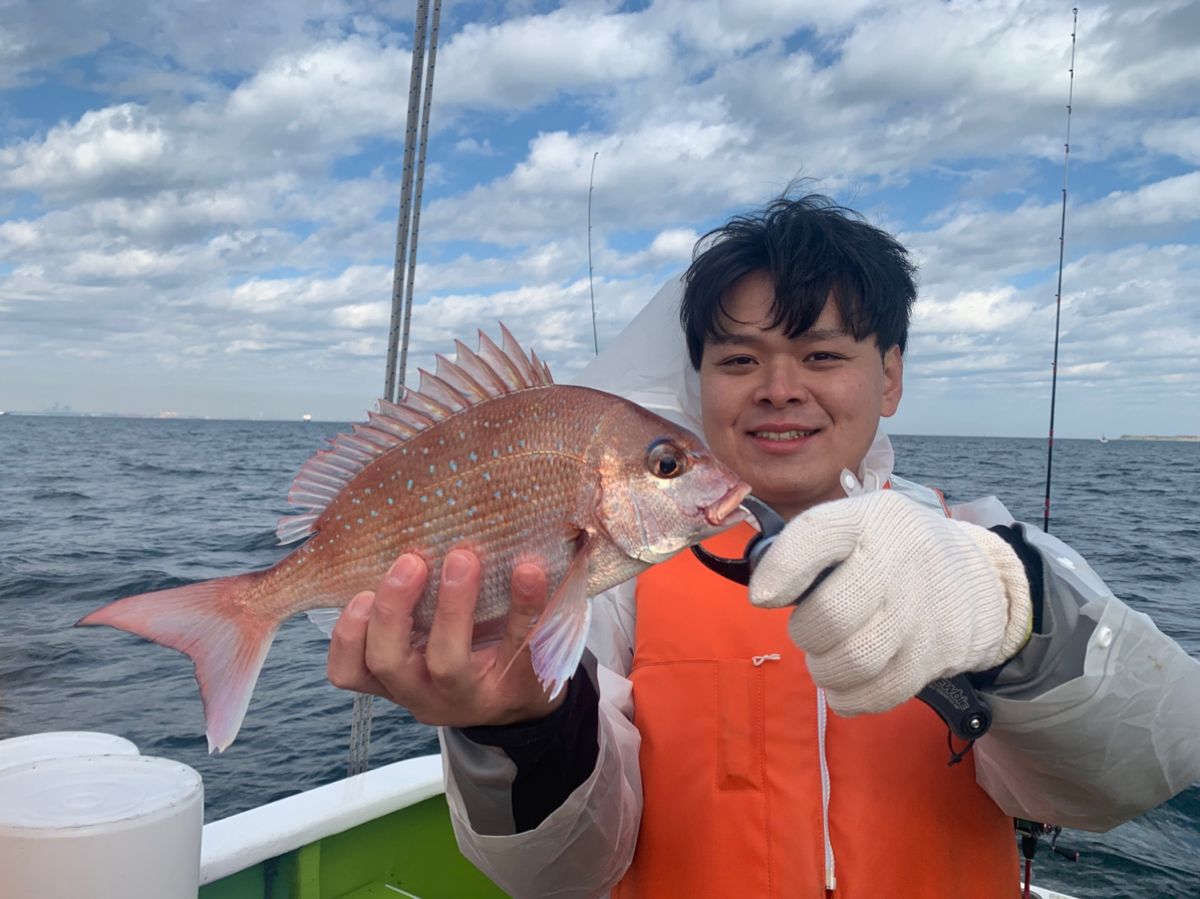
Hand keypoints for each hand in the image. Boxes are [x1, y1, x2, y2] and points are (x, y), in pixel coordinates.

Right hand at [327, 549, 565, 726]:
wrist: (526, 699)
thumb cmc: (464, 650)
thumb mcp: (426, 639)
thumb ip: (408, 605)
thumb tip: (397, 529)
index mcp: (396, 678)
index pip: (349, 671)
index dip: (347, 635)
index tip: (360, 593)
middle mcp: (425, 693)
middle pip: (389, 662)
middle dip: (392, 610)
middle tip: (410, 561)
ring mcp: (471, 695)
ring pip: (447, 663)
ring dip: (452, 607)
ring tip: (462, 558)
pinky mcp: (518, 685)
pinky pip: (520, 647)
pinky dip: (524, 606)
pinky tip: (528, 570)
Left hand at [749, 491, 1031, 715]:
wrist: (980, 578)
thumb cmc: (895, 551)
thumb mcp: (859, 524)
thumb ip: (811, 548)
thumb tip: (765, 593)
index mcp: (871, 519)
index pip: (817, 533)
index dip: (781, 570)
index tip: (762, 598)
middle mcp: (901, 559)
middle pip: (831, 615)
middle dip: (806, 633)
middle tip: (810, 631)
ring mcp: (923, 611)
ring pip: (854, 660)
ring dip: (825, 669)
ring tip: (827, 659)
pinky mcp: (937, 655)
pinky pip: (881, 693)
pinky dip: (852, 697)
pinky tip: (846, 686)